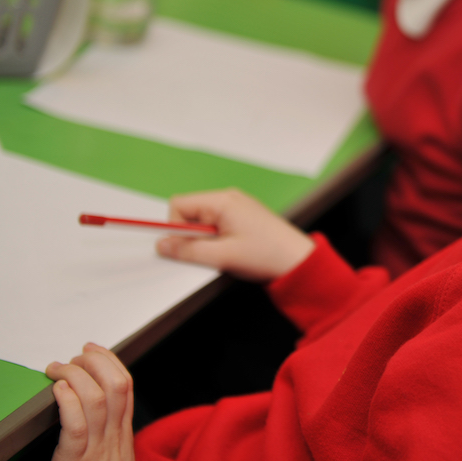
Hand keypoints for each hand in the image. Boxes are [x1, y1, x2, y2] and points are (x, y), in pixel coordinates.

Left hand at [46, 344, 137, 460]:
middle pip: (115, 384)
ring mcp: (97, 447)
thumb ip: (108, 430)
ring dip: (76, 375)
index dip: (110, 360)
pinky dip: (67, 403)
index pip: (125, 384)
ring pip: (96, 399)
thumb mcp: (115, 454)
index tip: (93, 348)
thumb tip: (93, 404)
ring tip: (58, 369)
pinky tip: (58, 391)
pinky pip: (76, 426)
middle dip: (96, 361)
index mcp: (123, 430)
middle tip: (75, 356)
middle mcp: (114, 434)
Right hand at [156, 188, 315, 281]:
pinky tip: (232, 251)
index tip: (184, 248)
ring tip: (224, 252)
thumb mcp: (222, 256)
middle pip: (189, 212)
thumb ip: (188, 250)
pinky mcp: (242, 218)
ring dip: (204, 239)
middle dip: (191, 235)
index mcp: (222, 201)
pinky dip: (216, 239)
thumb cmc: (266, 255)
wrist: (298, 261)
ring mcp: (237, 207)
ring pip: (202, 221)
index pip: (179, 205)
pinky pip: (216, 225)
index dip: (175, 228)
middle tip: (209, 253)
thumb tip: (162, 245)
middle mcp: (228, 199)